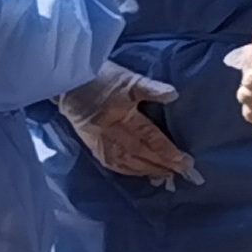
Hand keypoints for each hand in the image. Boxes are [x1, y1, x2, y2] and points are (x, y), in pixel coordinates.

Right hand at [59, 73, 199, 187]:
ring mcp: (99, 140)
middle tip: (181, 171)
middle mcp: (109, 130)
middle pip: (138, 151)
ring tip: (164, 174)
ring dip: (146, 170)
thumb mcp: (128, 78)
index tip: (183, 160)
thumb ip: (150, 88)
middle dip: (161, 163)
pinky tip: (140, 172)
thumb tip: (173, 95)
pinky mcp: (91, 145)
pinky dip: (128, 170)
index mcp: (120, 113)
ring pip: (125, 160)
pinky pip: (111, 163)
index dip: (165, 149)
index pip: (147, 135)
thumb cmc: (102, 77)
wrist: (68, 82)